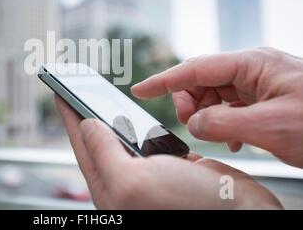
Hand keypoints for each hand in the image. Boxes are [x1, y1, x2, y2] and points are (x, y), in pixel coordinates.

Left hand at [55, 96, 281, 209]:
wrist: (244, 214)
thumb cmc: (190, 208)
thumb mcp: (134, 182)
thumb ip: (105, 154)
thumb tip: (87, 126)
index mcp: (111, 189)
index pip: (82, 146)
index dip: (69, 115)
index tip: (59, 90)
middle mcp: (126, 183)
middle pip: (99, 142)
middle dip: (85, 114)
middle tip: (74, 89)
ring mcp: (149, 175)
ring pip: (123, 139)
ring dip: (111, 117)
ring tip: (95, 98)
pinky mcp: (172, 167)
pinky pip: (148, 140)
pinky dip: (139, 124)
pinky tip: (131, 115)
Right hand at [131, 47, 302, 167]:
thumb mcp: (269, 127)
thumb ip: (222, 123)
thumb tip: (193, 123)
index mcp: (252, 64)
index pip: (196, 68)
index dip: (164, 80)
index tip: (140, 88)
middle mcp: (253, 69)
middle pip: (202, 80)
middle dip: (189, 101)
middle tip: (191, 125)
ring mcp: (259, 84)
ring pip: (214, 95)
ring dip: (207, 115)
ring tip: (217, 135)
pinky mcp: (264, 99)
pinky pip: (231, 106)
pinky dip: (223, 122)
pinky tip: (233, 139)